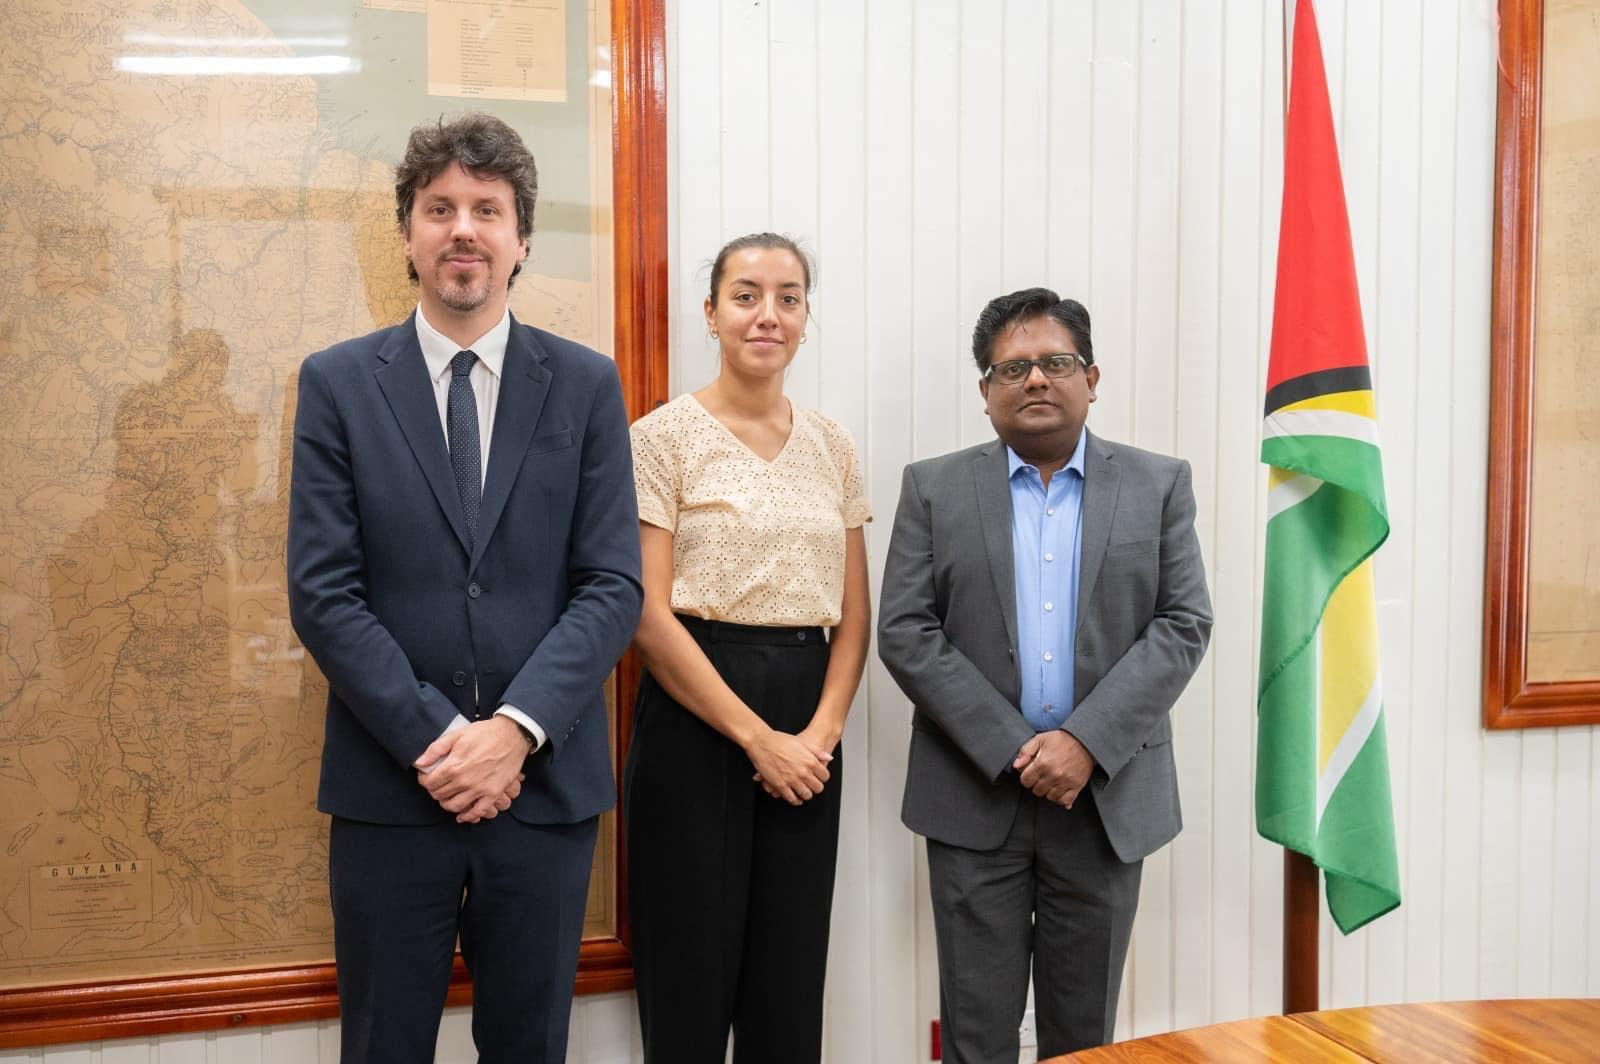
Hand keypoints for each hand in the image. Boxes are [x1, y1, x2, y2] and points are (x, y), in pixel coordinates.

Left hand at [415, 717, 530, 822]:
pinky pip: (478, 811)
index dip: (424, 780)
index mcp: (454, 766)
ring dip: (446, 804)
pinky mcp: (493, 793)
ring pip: (454, 806)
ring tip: (446, 798)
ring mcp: (480, 789)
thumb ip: (436, 749)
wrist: (512, 735)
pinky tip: (462, 815)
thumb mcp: (457, 735)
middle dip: (434, 790)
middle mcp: (465, 780)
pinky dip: (468, 816)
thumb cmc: (485, 733)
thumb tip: (419, 762)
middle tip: (436, 785)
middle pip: (440, 795)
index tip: (426, 777)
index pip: (430, 782)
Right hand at [744, 727, 830, 805]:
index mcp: (810, 761)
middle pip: (818, 788)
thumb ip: (817, 752)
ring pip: (806, 795)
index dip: (823, 777)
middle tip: (812, 785)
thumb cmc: (780, 740)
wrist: (762, 743)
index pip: (825, 776)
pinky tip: (796, 798)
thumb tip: (828, 758)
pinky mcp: (781, 785)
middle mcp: (803, 772)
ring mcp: (792, 780)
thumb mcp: (802, 742)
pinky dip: (795, 800)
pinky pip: (792, 798)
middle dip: (816, 787)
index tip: (819, 777)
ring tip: (804, 791)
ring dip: (806, 794)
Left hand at [1014, 730, 1094, 808]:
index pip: (1025, 781)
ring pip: (1050, 797)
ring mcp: (1065, 781)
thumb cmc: (1063, 740)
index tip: (1031, 774)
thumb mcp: (1040, 739)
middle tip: (1042, 777)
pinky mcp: (1076, 786)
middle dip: (1037, 784)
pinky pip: (1065, 800)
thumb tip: (1016, 765)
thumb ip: (1025, 751)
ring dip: (1048, 791)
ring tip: (1051, 782)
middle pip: (1037, 791)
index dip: (1026, 778)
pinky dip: (1061, 798)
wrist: (1084, 741)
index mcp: (1042, 763)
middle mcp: (1054, 774)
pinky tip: (1060, 790)